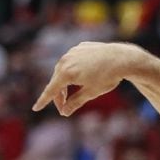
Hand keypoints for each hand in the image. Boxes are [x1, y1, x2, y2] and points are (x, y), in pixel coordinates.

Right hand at [33, 42, 147, 114]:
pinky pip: (72, 61)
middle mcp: (65, 60)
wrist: (123, 58)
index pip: (51, 90)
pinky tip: (82, 76)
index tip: (36, 108)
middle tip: (64, 107)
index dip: (43, 101)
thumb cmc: (108, 77)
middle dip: (59, 95)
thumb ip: (75, 103)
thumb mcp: (91, 93)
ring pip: (63, 70)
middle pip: (56, 81)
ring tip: (72, 93)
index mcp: (66, 73)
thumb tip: (64, 112)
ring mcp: (72, 52)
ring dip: (65, 82)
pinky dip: (73, 70)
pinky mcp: (80, 47)